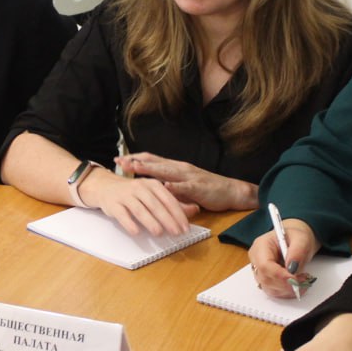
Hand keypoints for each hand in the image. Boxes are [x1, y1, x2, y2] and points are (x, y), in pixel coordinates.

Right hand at [79, 168, 197, 236]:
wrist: (106, 186)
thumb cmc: (134, 193)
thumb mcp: (154, 194)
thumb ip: (174, 203)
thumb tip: (195, 210)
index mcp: (153, 184)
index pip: (169, 200)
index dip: (178, 214)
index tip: (186, 227)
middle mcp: (139, 188)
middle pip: (156, 205)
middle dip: (167, 219)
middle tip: (176, 233)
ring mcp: (126, 195)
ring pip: (140, 209)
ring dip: (150, 222)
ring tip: (159, 233)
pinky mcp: (113, 204)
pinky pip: (122, 215)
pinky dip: (129, 223)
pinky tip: (136, 232)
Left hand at [115, 152, 257, 211]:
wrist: (232, 191)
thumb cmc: (207, 189)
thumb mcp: (183, 185)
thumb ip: (168, 185)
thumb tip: (151, 187)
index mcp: (176, 167)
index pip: (152, 160)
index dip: (135, 159)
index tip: (120, 160)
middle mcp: (180, 168)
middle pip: (154, 162)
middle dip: (136, 161)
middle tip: (119, 161)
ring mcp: (189, 176)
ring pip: (166, 171)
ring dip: (149, 168)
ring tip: (134, 167)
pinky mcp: (198, 187)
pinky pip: (184, 186)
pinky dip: (173, 186)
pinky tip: (163, 186)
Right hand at [248, 218, 318, 297]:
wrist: (296, 241)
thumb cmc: (296, 237)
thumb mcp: (301, 239)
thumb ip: (297, 252)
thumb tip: (292, 268)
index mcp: (261, 245)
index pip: (264, 265)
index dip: (280, 276)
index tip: (296, 279)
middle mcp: (257, 260)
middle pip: (266, 279)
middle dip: (286, 284)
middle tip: (304, 280)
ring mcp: (260, 272)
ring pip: (270, 289)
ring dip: (288, 289)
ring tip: (303, 281)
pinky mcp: (267, 281)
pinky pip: (275, 292)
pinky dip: (288, 292)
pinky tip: (297, 285)